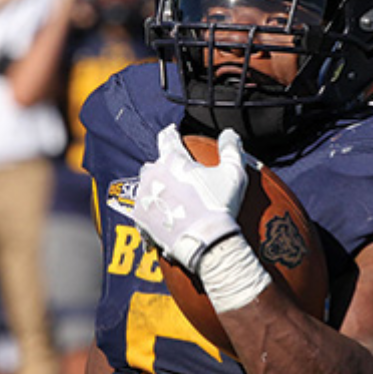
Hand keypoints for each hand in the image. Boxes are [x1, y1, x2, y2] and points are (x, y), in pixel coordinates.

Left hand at [134, 125, 246, 273]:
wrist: (205, 242)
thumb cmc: (219, 206)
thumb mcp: (233, 173)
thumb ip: (231, 148)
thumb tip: (228, 133)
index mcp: (173, 160)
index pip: (168, 139)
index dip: (170, 133)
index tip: (170, 130)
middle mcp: (153, 174)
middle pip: (155, 164)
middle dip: (165, 168)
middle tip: (178, 177)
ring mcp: (144, 196)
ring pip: (146, 186)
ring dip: (155, 189)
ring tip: (169, 199)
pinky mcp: (139, 217)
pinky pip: (142, 210)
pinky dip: (152, 211)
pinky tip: (163, 217)